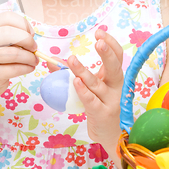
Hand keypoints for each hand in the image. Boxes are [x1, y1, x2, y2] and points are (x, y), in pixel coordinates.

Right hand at [0, 12, 38, 100]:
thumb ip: (12, 36)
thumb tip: (31, 36)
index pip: (7, 17)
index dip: (23, 23)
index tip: (31, 33)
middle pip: (10, 33)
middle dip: (28, 40)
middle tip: (34, 48)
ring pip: (14, 53)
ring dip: (30, 57)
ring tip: (34, 61)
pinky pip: (15, 69)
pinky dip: (27, 68)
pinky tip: (29, 68)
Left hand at [48, 29, 123, 146]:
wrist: (110, 135)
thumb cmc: (99, 106)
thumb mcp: (90, 88)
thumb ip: (72, 73)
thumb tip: (50, 59)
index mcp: (114, 78)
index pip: (117, 57)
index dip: (111, 44)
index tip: (100, 33)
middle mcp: (116, 87)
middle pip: (114, 67)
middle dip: (107, 54)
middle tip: (99, 42)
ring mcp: (110, 101)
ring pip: (96, 83)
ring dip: (83, 71)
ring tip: (71, 60)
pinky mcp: (101, 113)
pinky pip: (91, 100)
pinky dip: (83, 90)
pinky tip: (75, 82)